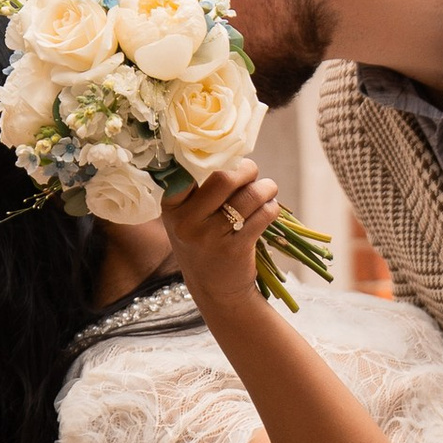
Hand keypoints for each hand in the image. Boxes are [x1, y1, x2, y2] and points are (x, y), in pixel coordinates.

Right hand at [160, 159, 280, 324]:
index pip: (186, 169)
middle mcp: (186, 222)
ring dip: (266, 187)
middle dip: (246, 169)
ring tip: (268, 189)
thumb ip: (198, 190)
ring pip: (249, 195)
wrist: (216, 291)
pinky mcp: (235, 249)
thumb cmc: (204, 244)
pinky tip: (269, 209)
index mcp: (171, 208)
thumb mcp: (187, 219)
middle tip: (252, 173)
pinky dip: (271, 207)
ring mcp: (210, 237)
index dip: (209, 156)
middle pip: (224, 177)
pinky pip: (263, 215)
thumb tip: (230, 151)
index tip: (224, 154)